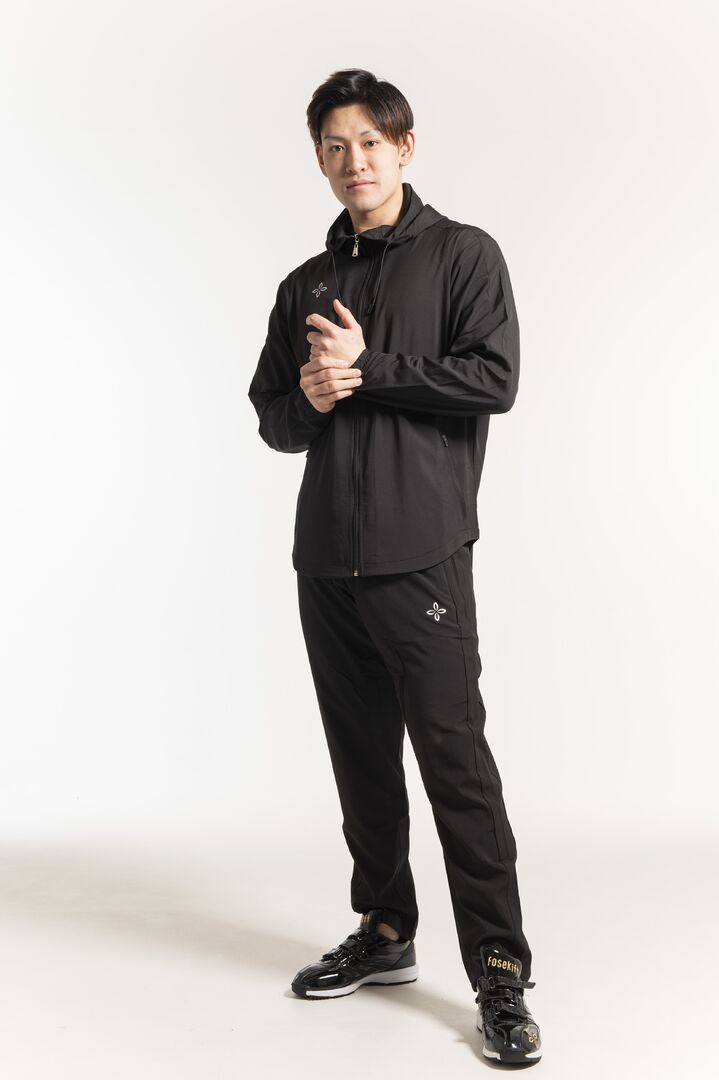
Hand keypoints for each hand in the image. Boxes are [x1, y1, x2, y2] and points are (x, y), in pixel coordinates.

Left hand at [300, 298, 366, 412]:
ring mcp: (323, 353)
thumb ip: (345, 314)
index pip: (314, 319)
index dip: (310, 318)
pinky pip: (313, 358)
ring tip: (328, 350)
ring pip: (311, 347)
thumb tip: (336, 302)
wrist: (360, 365)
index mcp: (333, 331)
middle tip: (324, 340)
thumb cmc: (358, 347)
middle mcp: (326, 341)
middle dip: (315, 336)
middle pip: (310, 335)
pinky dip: (318, 357)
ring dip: (317, 348)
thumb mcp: (355, 328)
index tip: (310, 321)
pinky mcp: (321, 363)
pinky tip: (327, 358)